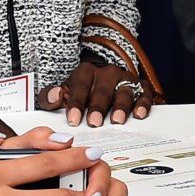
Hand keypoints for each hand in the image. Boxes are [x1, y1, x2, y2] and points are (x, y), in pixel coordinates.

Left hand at [42, 58, 164, 126]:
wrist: (101, 85)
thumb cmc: (80, 95)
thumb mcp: (62, 95)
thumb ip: (50, 97)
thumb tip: (54, 96)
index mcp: (85, 72)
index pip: (80, 86)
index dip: (76, 103)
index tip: (73, 120)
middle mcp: (107, 73)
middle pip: (102, 89)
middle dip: (98, 106)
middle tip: (94, 123)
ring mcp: (125, 80)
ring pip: (124, 91)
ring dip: (120, 106)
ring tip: (117, 120)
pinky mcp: (140, 87)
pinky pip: (144, 93)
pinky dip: (143, 103)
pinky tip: (139, 114)